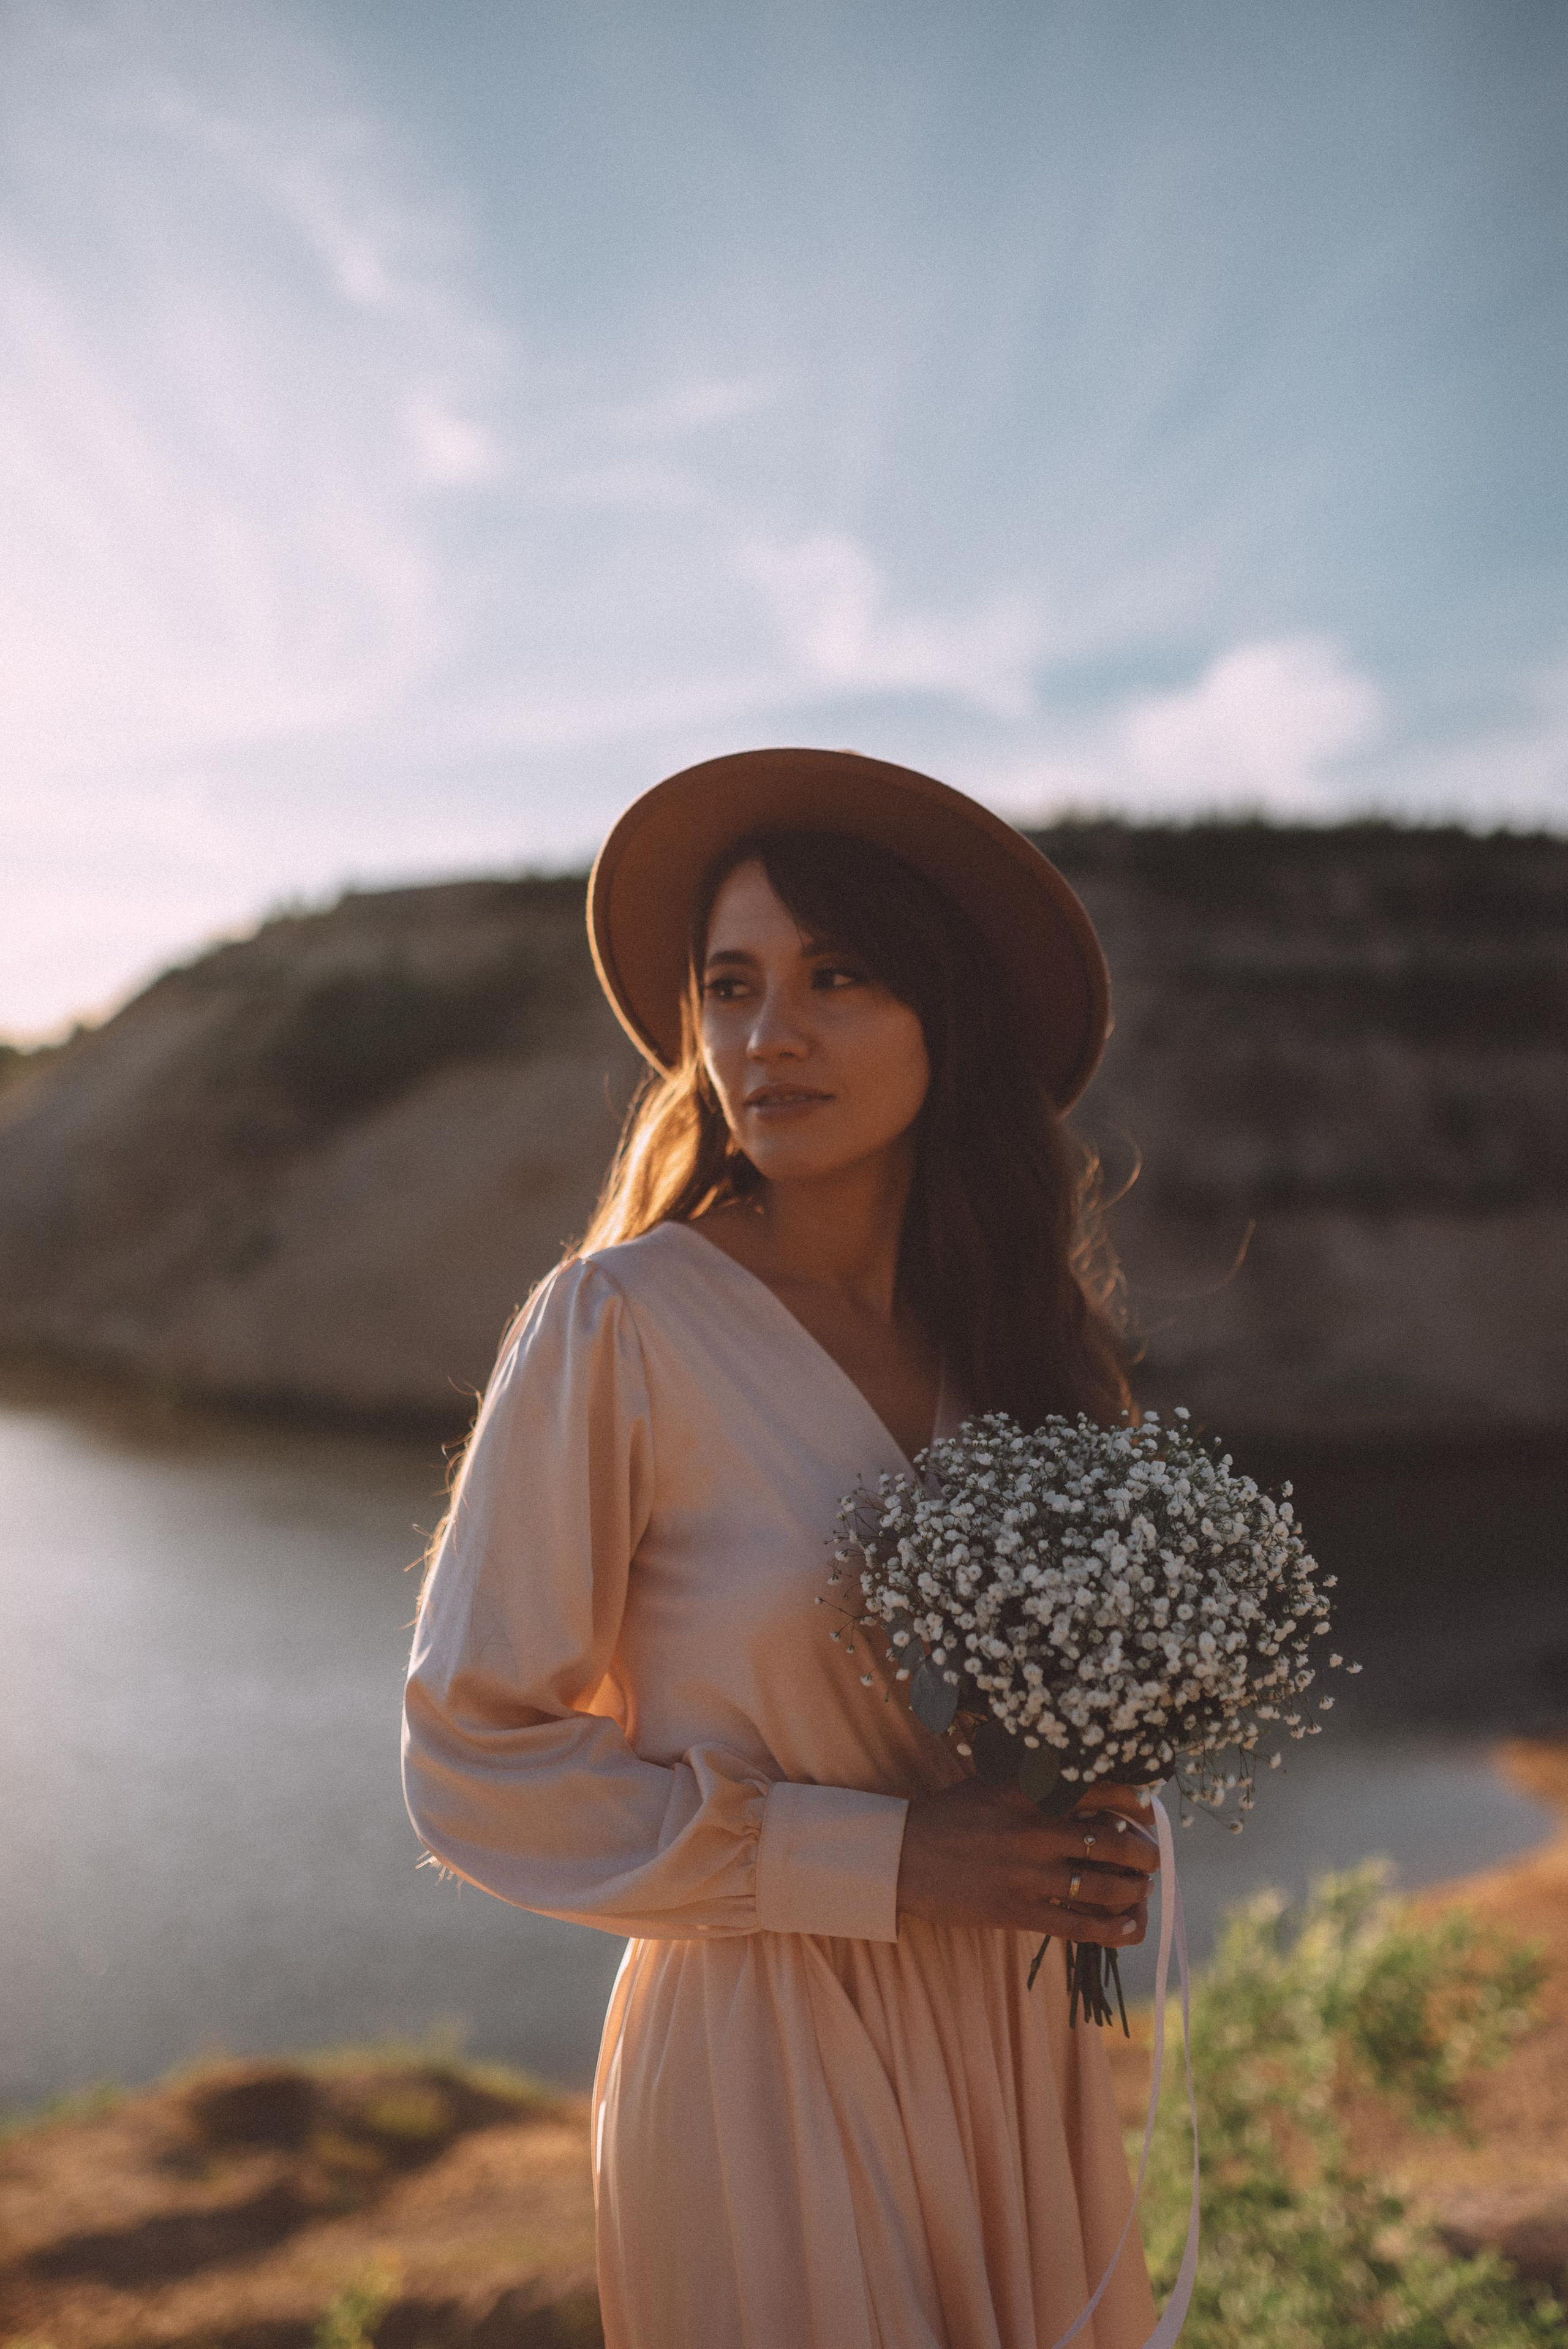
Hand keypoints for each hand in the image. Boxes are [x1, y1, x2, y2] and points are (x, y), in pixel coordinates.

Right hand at [896, 1777, 1159, 1945]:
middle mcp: (1034, 1829)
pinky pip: (1081, 1926)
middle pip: (1115, 1842)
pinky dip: (1115, 1929)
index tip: (1148, 1813)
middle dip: (1146, 1853)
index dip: (1137, 1803)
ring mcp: (1027, 1873)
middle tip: (1152, 1859)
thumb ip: (1039, 1783)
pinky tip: (1131, 1927)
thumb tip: (1095, 1790)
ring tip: (1141, 1891)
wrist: (901, 1855)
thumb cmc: (952, 1816)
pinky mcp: (1017, 1912)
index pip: (1104, 1791)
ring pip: (1105, 1887)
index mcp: (1030, 1791)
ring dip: (1136, 1891)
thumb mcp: (994, 1782)